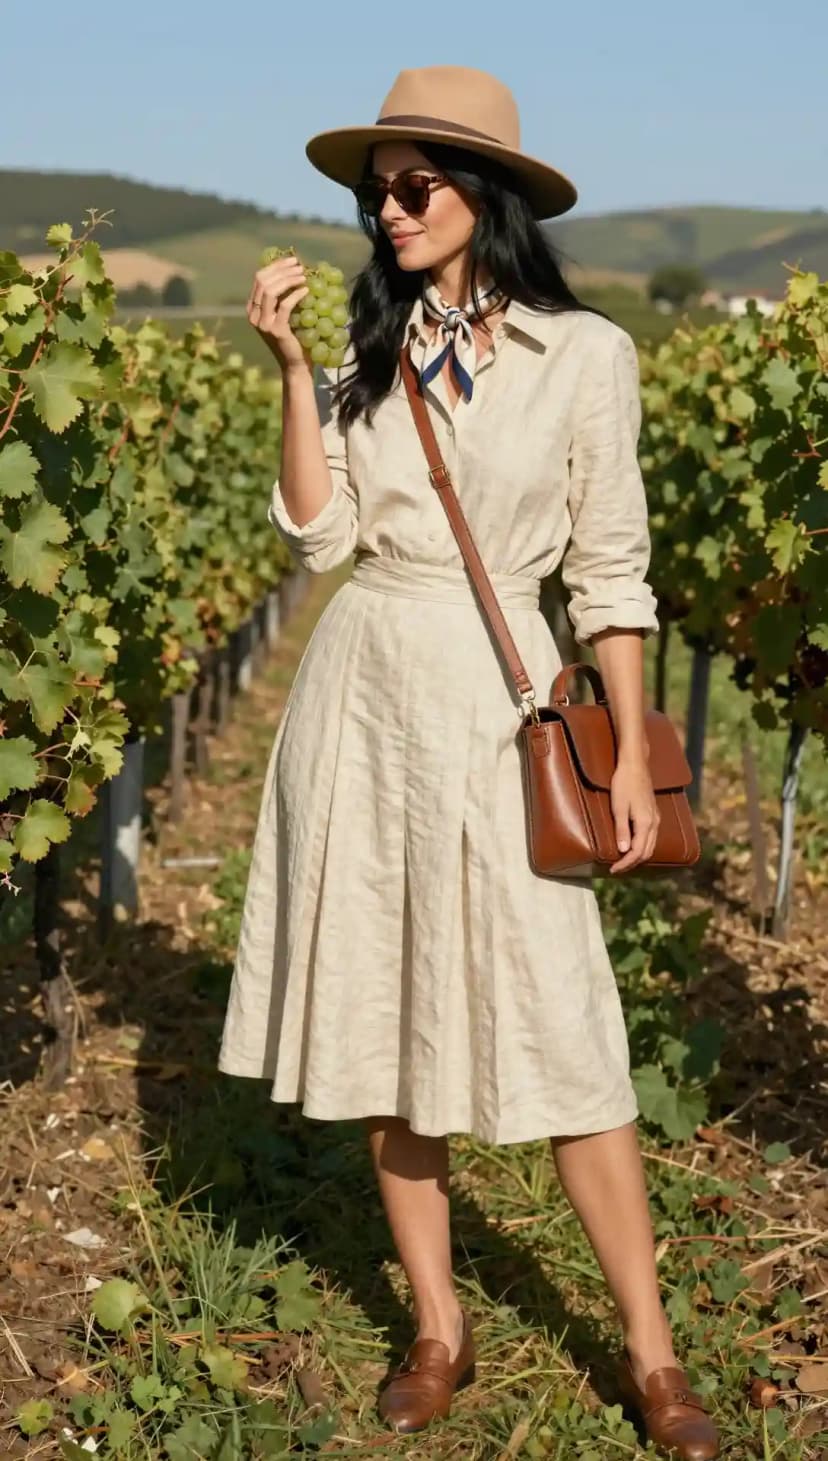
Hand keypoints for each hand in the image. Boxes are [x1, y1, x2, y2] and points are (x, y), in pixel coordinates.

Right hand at [247, 256, 311, 373]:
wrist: (296, 364)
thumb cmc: (294, 338)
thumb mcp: (285, 314)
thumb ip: (282, 296)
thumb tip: (294, 269)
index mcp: (253, 308)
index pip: (260, 278)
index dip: (276, 266)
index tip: (292, 260)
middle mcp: (254, 315)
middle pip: (263, 281)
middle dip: (282, 269)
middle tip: (300, 266)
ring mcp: (263, 323)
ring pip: (271, 290)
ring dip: (288, 279)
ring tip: (304, 276)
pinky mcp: (276, 330)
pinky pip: (285, 305)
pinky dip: (296, 294)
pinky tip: (306, 290)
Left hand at [608, 754, 659, 873]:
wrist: (635, 765)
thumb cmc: (624, 784)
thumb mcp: (618, 807)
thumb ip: (621, 830)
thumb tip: (623, 850)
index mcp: (646, 823)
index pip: (637, 852)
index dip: (625, 864)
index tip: (613, 869)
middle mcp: (654, 823)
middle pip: (646, 852)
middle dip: (632, 863)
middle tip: (616, 868)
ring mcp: (656, 819)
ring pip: (650, 846)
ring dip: (638, 856)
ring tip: (622, 860)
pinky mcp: (653, 814)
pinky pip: (651, 837)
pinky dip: (642, 847)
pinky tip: (631, 846)